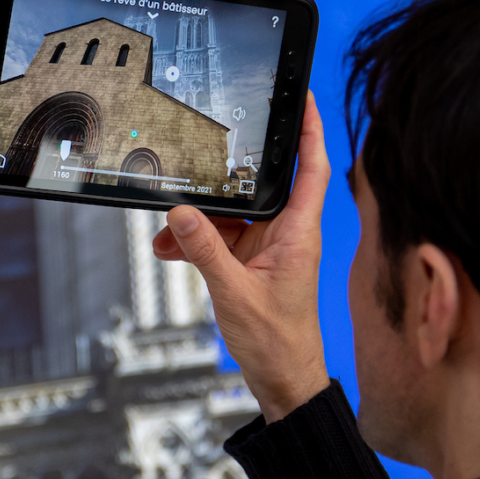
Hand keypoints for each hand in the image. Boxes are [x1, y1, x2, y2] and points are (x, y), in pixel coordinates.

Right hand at [154, 92, 331, 420]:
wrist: (283, 382)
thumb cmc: (278, 343)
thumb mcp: (234, 293)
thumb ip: (205, 249)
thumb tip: (181, 213)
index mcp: (299, 233)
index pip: (312, 167)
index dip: (310, 128)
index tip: (302, 95)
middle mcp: (287, 234)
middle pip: (257, 186)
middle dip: (222, 179)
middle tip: (198, 160)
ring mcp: (268, 249)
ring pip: (230, 216)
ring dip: (197, 223)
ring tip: (167, 234)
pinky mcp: (250, 264)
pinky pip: (219, 240)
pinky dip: (194, 243)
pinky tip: (171, 250)